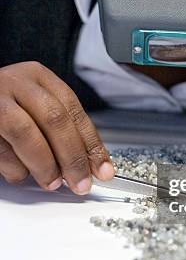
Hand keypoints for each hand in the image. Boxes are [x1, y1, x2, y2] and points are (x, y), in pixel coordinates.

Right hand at [0, 62, 114, 194]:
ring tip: (53, 182)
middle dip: (73, 157)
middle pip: (55, 120)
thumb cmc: (4, 105)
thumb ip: (59, 129)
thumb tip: (89, 164)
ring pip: (27, 133)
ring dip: (45, 165)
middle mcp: (16, 82)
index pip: (74, 110)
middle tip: (81, 182)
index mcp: (38, 76)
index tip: (102, 169)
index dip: (91, 143)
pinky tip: (22, 173)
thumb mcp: (35, 105)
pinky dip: (16, 168)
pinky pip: (1, 149)